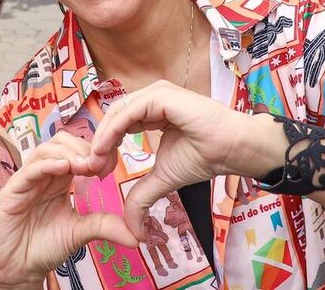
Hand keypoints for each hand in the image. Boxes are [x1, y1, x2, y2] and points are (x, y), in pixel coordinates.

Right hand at [0, 133, 136, 289]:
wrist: (20, 269)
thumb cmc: (45, 247)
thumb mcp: (79, 233)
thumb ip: (103, 226)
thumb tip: (136, 236)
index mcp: (58, 180)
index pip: (75, 151)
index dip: (93, 152)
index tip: (109, 166)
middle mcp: (42, 175)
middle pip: (60, 143)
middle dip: (81, 148)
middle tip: (97, 165)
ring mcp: (26, 181)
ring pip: (45, 150)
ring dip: (67, 153)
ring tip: (84, 165)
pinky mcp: (12, 191)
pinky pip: (29, 170)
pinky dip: (47, 164)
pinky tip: (63, 168)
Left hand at [87, 80, 267, 237]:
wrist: (232, 149)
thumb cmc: (205, 157)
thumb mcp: (164, 178)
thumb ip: (143, 195)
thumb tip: (134, 230)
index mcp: (152, 110)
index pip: (118, 123)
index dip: (104, 146)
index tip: (98, 172)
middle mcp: (152, 98)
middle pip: (113, 116)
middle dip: (99, 144)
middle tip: (92, 170)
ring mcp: (156, 94)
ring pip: (117, 112)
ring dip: (102, 138)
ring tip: (96, 163)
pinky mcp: (161, 95)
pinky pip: (128, 112)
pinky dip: (112, 130)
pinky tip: (104, 150)